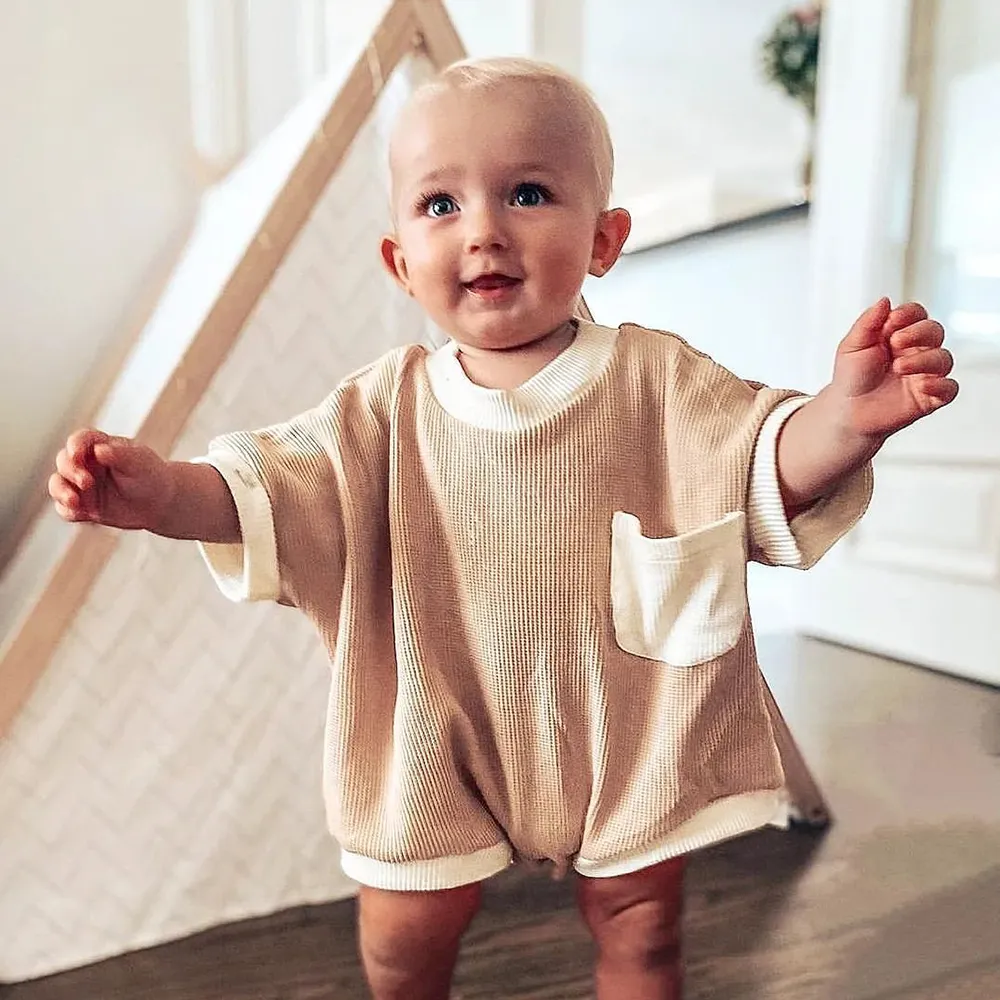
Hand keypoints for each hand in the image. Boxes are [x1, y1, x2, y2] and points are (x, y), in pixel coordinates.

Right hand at [49, 429, 171, 530]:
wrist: (160, 503)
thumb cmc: (151, 475)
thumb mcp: (139, 462)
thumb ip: (120, 455)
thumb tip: (99, 450)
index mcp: (99, 446)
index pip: (80, 440)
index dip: (75, 445)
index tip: (77, 454)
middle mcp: (86, 464)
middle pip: (64, 461)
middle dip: (70, 470)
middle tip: (87, 482)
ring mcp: (81, 486)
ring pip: (58, 484)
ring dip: (60, 491)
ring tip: (74, 501)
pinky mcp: (83, 506)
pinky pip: (65, 508)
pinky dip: (67, 510)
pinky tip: (77, 514)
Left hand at [830, 298, 958, 439]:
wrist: (848, 411)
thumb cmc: (851, 376)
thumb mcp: (852, 346)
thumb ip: (868, 322)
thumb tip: (885, 300)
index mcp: (899, 334)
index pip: (916, 314)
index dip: (909, 314)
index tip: (892, 321)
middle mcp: (916, 351)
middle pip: (935, 331)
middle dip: (918, 333)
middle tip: (895, 343)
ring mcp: (925, 373)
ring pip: (943, 358)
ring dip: (924, 360)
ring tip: (899, 367)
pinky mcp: (930, 396)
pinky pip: (950, 388)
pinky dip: (941, 385)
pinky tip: (923, 385)